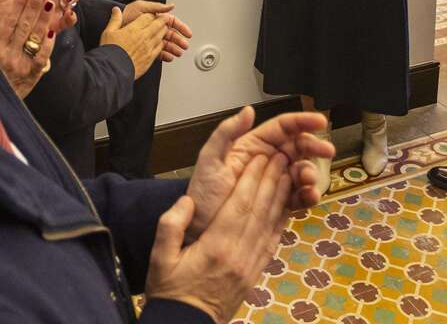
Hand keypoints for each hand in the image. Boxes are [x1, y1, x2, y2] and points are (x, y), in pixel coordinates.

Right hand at [0, 0, 56, 97]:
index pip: (7, 22)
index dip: (18, 5)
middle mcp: (8, 55)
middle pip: (23, 26)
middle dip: (33, 7)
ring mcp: (22, 65)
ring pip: (34, 38)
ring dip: (44, 20)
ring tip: (52, 3)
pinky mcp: (33, 74)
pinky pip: (43, 55)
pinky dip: (48, 42)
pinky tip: (54, 29)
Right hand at [100, 6, 168, 78]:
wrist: (113, 71)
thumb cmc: (110, 52)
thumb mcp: (108, 32)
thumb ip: (115, 20)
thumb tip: (116, 10)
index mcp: (134, 29)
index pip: (148, 17)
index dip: (152, 14)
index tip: (153, 13)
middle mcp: (143, 37)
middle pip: (158, 25)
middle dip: (162, 20)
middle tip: (165, 18)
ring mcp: (148, 48)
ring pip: (161, 36)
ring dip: (163, 31)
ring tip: (163, 29)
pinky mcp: (150, 58)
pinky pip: (160, 48)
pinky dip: (162, 44)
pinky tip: (160, 44)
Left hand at [124, 0, 193, 60]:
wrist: (113, 29)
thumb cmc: (126, 15)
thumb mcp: (141, 7)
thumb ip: (156, 6)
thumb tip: (171, 6)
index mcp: (155, 18)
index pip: (171, 22)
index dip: (180, 28)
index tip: (187, 33)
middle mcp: (153, 28)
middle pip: (170, 34)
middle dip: (179, 40)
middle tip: (184, 45)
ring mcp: (149, 38)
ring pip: (165, 44)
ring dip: (173, 48)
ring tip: (178, 53)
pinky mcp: (145, 47)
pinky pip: (157, 52)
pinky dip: (164, 55)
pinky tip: (169, 57)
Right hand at [146, 154, 290, 323]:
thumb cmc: (169, 290)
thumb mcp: (159, 258)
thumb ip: (170, 225)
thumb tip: (187, 201)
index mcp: (216, 246)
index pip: (240, 205)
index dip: (253, 179)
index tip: (261, 158)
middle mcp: (239, 254)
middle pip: (260, 210)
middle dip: (271, 180)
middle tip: (280, 156)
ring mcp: (250, 265)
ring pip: (270, 224)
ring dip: (280, 197)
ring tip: (288, 174)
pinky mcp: (255, 274)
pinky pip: (272, 242)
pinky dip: (281, 221)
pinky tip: (286, 207)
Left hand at [185, 106, 333, 240]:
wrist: (200, 231)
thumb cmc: (203, 194)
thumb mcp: (209, 160)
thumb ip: (225, 133)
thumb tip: (248, 110)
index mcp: (253, 145)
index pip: (283, 127)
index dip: (303, 121)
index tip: (321, 121)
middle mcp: (267, 161)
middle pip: (298, 147)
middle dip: (314, 147)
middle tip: (327, 152)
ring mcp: (274, 183)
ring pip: (301, 171)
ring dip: (311, 172)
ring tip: (309, 180)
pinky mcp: (278, 204)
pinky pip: (298, 196)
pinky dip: (308, 195)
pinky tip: (310, 197)